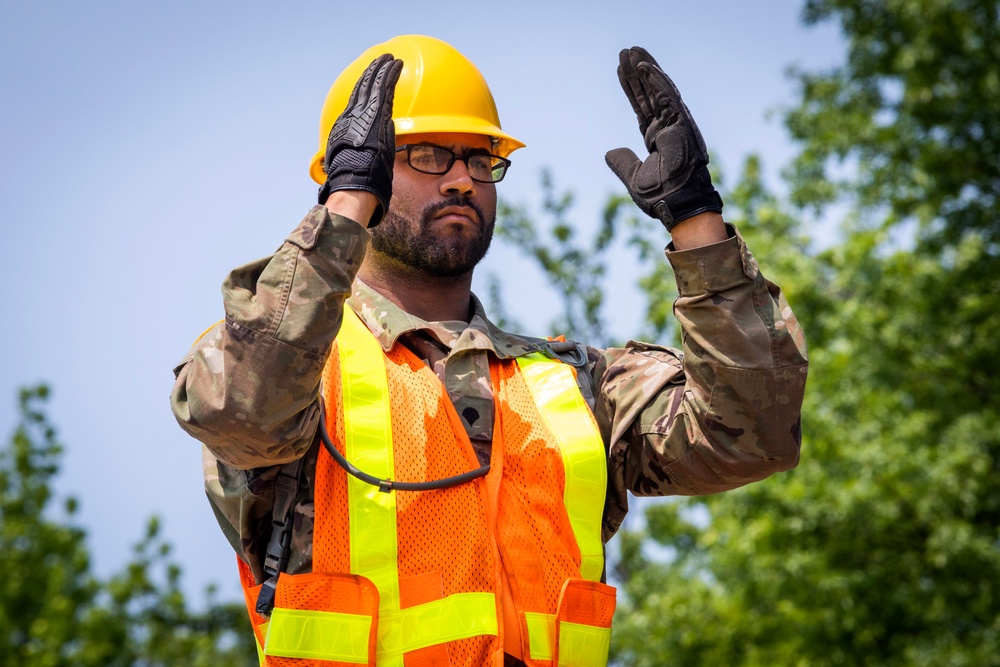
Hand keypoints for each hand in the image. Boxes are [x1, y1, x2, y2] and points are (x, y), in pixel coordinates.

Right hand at [317, 53, 402, 226]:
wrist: (355, 178)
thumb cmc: (357, 181)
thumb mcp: (357, 167)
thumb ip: (366, 156)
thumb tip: (377, 156)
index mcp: (346, 127)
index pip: (355, 104)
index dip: (362, 91)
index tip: (369, 82)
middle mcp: (352, 116)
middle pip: (363, 89)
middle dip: (372, 74)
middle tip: (381, 62)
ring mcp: (363, 113)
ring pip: (373, 84)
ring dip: (382, 69)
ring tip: (391, 58)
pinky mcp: (375, 112)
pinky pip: (384, 87)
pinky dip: (389, 74)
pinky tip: (396, 64)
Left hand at [605, 47, 722, 231]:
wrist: (676, 203)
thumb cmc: (660, 195)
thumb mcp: (632, 177)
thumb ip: (622, 162)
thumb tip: (609, 152)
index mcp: (656, 138)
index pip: (641, 107)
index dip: (631, 89)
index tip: (620, 71)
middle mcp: (666, 126)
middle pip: (648, 93)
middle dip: (636, 73)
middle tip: (625, 52)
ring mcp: (675, 123)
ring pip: (658, 89)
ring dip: (644, 69)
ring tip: (631, 51)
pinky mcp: (681, 122)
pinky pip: (668, 96)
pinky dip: (656, 80)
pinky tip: (643, 66)